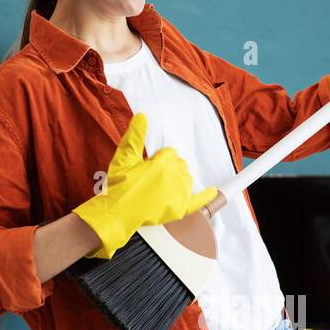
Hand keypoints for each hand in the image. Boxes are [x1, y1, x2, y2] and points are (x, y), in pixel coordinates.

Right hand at [71, 111, 217, 258]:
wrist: (117, 213)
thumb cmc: (120, 187)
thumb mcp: (124, 159)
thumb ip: (134, 137)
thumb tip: (142, 117)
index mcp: (162, 163)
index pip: (170, 153)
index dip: (159, 160)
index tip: (149, 167)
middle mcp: (174, 177)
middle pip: (180, 164)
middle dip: (169, 168)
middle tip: (152, 178)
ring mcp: (179, 194)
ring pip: (187, 178)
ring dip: (178, 179)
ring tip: (160, 187)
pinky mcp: (180, 209)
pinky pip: (199, 201)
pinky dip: (206, 196)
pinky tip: (212, 192)